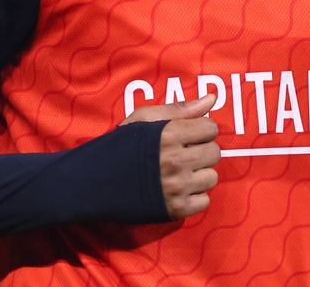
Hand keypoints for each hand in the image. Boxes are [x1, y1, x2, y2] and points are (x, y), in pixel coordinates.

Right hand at [121, 93, 219, 218]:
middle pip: (215, 152)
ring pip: (212, 177)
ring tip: (179, 172)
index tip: (187, 135)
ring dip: (199, 174)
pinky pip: (204, 201)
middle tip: (183, 153)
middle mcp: (175, 161)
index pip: (211, 128)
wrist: (95, 182)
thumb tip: (213, 98)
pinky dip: (194, 196)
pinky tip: (176, 189)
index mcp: (169, 135)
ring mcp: (176, 187)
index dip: (200, 129)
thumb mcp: (144, 118)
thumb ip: (181, 108)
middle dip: (201, 150)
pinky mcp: (175, 210)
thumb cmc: (121, 145)